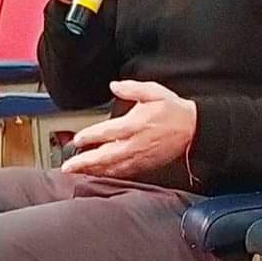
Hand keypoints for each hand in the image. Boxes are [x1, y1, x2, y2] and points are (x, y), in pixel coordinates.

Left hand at [61, 80, 197, 178]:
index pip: (107, 132)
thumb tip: (114, 85)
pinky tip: (100, 175)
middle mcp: (135, 143)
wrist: (193, 128)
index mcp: (135, 124)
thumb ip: (132, 88)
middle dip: (85, 162)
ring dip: (94, 171)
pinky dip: (109, 175)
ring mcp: (140, 156)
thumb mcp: (154, 91)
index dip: (90, 136)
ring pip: (112, 167)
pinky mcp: (145, 165)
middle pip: (105, 156)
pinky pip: (124, 173)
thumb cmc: (173, 110)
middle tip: (68, 166)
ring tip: (78, 173)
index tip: (77, 139)